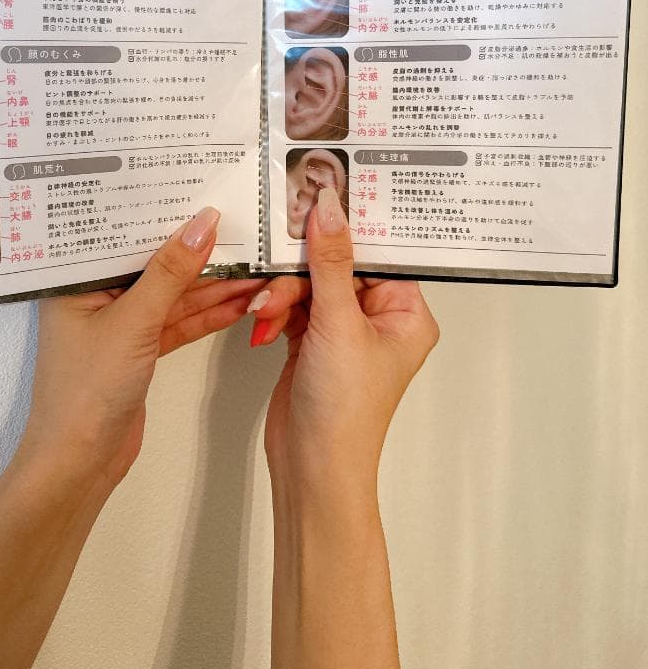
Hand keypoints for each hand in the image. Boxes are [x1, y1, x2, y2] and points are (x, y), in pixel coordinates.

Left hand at [19, 207, 268, 495]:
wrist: (79, 464)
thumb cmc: (88, 389)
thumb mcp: (133, 321)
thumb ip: (171, 272)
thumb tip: (204, 222)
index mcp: (76, 279)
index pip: (124, 233)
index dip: (163, 213)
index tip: (203, 191)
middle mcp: (96, 296)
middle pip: (154, 264)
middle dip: (196, 251)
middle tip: (242, 229)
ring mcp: (119, 325)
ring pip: (171, 295)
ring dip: (211, 286)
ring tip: (255, 266)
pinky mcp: (139, 350)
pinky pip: (177, 322)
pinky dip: (205, 315)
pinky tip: (239, 303)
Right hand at [251, 188, 438, 502]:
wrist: (312, 468)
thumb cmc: (345, 411)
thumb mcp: (338, 324)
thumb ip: (330, 261)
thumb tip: (330, 207)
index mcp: (405, 312)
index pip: (378, 252)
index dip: (348, 228)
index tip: (318, 201)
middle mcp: (378, 319)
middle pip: (336, 265)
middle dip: (301, 272)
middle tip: (278, 275)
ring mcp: (343, 332)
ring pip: (309, 284)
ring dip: (283, 294)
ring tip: (267, 311)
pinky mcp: (311, 343)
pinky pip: (292, 305)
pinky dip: (275, 309)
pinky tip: (263, 320)